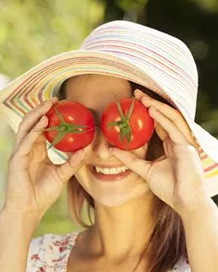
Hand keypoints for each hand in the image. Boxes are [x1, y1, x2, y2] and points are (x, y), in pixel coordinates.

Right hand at [5, 97, 84, 216]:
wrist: (29, 210)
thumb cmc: (42, 193)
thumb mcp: (61, 175)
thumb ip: (72, 162)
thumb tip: (85, 149)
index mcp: (36, 150)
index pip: (41, 127)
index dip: (49, 115)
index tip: (62, 105)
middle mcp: (27, 148)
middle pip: (32, 122)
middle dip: (42, 109)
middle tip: (56, 99)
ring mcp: (20, 152)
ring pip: (26, 127)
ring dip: (37, 114)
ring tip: (49, 104)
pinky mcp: (16, 160)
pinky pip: (25, 142)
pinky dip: (34, 130)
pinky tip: (44, 122)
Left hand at [109, 89, 209, 215]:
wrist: (184, 202)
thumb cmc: (169, 187)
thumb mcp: (144, 170)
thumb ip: (130, 160)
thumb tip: (111, 150)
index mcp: (170, 145)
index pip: (158, 123)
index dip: (147, 112)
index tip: (133, 104)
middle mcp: (178, 141)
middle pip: (164, 116)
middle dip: (151, 103)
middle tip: (136, 94)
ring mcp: (184, 143)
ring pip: (170, 118)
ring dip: (156, 106)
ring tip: (142, 98)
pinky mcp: (187, 147)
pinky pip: (173, 128)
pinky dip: (162, 118)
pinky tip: (151, 110)